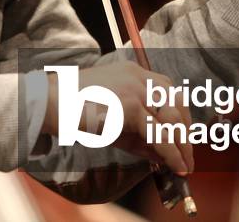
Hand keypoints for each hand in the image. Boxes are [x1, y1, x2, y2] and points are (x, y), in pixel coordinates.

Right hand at [41, 62, 194, 175]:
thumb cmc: (75, 110)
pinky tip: (175, 165)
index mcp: (134, 72)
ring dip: (182, 145)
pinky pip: (159, 135)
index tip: (184, 135)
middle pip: (176, 104)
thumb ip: (138, 133)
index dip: (181, 115)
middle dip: (185, 132)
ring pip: (171, 120)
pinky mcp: (132, 107)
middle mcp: (139, 77)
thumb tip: (162, 154)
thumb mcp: (112, 118)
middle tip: (188, 154)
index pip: (169, 91)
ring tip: (184, 164)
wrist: (51, 104)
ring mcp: (136, 90)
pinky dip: (171, 153)